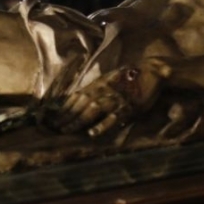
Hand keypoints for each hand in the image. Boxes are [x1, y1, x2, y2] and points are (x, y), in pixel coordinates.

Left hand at [51, 58, 170, 136]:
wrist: (151, 71)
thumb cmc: (130, 77)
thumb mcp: (109, 80)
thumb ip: (96, 89)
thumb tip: (81, 98)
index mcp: (98, 84)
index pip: (76, 96)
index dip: (64, 107)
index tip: (52, 117)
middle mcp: (103, 91)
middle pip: (80, 104)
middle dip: (66, 116)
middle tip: (52, 128)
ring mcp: (114, 99)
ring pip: (92, 110)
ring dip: (78, 121)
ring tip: (65, 130)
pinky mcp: (127, 107)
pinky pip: (112, 118)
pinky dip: (102, 125)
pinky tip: (92, 133)